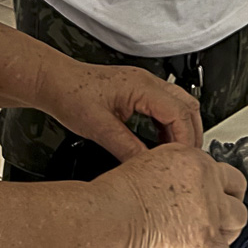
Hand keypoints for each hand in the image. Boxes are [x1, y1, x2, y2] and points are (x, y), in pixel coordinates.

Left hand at [40, 58, 202, 161]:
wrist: (55, 82)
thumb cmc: (72, 94)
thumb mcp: (100, 128)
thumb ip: (127, 149)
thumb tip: (147, 166)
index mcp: (142, 86)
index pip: (179, 112)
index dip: (185, 139)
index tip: (184, 159)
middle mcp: (147, 82)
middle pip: (187, 105)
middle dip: (191, 133)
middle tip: (186, 159)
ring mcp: (144, 85)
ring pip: (179, 104)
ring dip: (181, 129)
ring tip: (174, 154)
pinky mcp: (138, 91)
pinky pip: (164, 107)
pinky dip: (168, 126)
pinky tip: (160, 143)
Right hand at [100, 143, 247, 247]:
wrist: (110, 217)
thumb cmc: (120, 195)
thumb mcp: (156, 164)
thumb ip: (185, 170)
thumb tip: (194, 182)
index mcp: (197, 164)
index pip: (231, 177)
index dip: (224, 189)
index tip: (221, 197)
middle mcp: (208, 189)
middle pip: (238, 203)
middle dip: (228, 211)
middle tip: (216, 218)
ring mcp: (209, 219)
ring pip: (234, 226)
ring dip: (221, 231)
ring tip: (203, 233)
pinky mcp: (204, 242)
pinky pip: (220, 246)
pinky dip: (209, 244)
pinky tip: (193, 242)